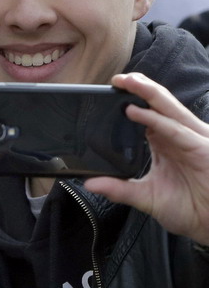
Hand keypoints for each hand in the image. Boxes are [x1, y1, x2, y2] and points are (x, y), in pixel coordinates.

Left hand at [85, 72, 208, 244]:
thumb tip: (90, 184)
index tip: (109, 94)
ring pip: (167, 108)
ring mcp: (189, 139)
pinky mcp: (198, 147)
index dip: (130, 102)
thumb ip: (118, 189)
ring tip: (127, 82)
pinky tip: (135, 112)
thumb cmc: (187, 208)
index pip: (147, 115)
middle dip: (138, 88)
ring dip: (146, 93)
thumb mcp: (145, 197)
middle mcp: (177, 137)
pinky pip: (174, 129)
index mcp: (165, 143)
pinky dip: (154, 119)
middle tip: (115, 79)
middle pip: (157, 105)